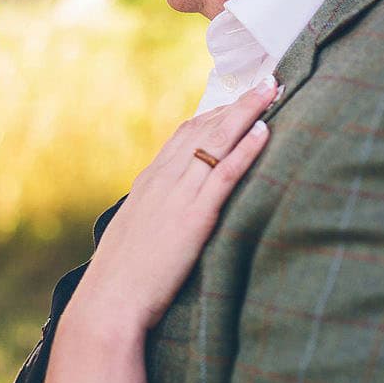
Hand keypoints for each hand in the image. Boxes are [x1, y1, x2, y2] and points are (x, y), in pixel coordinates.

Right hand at [70, 79, 277, 335]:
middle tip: (267, 81)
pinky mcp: (194, 216)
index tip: (238, 100)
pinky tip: (265, 130)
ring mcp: (178, 194)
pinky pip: (224, 173)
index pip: (184, 133)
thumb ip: (156, 216)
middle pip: (204, 127)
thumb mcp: (137, 235)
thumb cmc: (122, 279)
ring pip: (217, 141)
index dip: (214, 113)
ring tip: (274, 90)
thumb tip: (170, 218)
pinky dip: (246, 149)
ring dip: (248, 112)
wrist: (110, 301)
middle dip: (238, 103)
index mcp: (149, 181)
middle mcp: (163, 179)